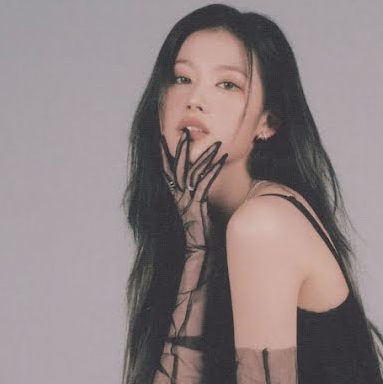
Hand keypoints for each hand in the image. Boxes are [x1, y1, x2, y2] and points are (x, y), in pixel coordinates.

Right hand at [160, 128, 227, 251]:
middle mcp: (179, 197)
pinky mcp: (196, 206)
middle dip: (181, 149)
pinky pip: (204, 184)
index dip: (164, 156)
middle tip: (184, 132)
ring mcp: (187, 201)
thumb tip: (201, 187)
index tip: (161, 140)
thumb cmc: (201, 234)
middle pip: (177, 168)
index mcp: (177, 197)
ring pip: (193, 173)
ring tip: (216, 144)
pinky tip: (221, 160)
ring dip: (205, 156)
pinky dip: (213, 171)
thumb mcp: (197, 212)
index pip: (168, 172)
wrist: (198, 251)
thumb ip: (197, 198)